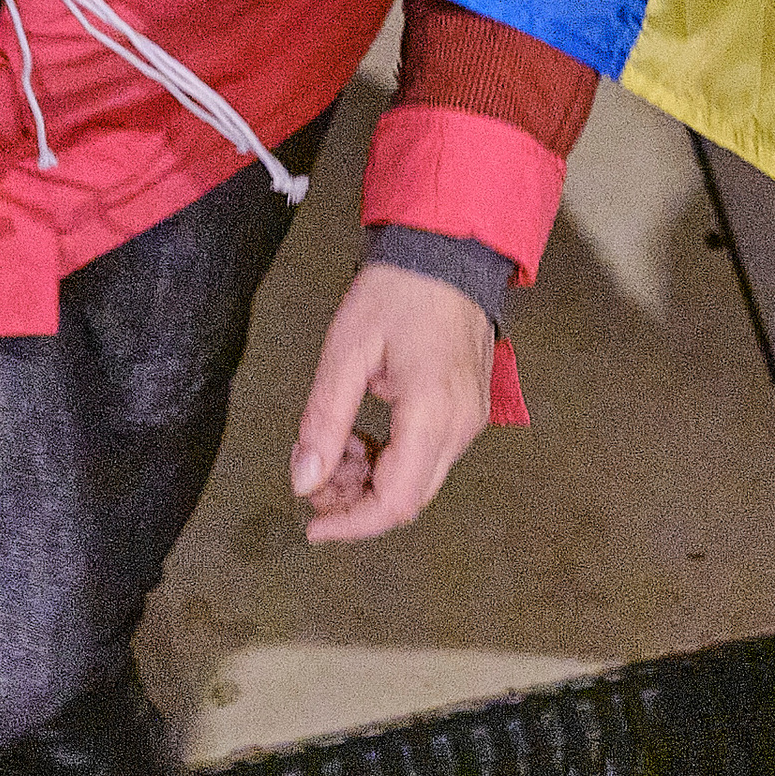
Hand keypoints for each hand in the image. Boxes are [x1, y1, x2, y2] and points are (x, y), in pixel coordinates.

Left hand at [290, 263, 496, 544]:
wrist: (449, 251)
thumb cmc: (398, 291)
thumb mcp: (347, 350)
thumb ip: (324, 420)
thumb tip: (303, 482)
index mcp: (433, 414)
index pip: (394, 502)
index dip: (350, 524)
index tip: (312, 524)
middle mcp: (461, 426)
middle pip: (407, 499)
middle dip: (355, 500)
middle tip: (317, 468)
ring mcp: (471, 418)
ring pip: (418, 481)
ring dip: (370, 478)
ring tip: (337, 440)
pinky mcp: (469, 409)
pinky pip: (430, 456)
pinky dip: (391, 459)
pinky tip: (364, 432)